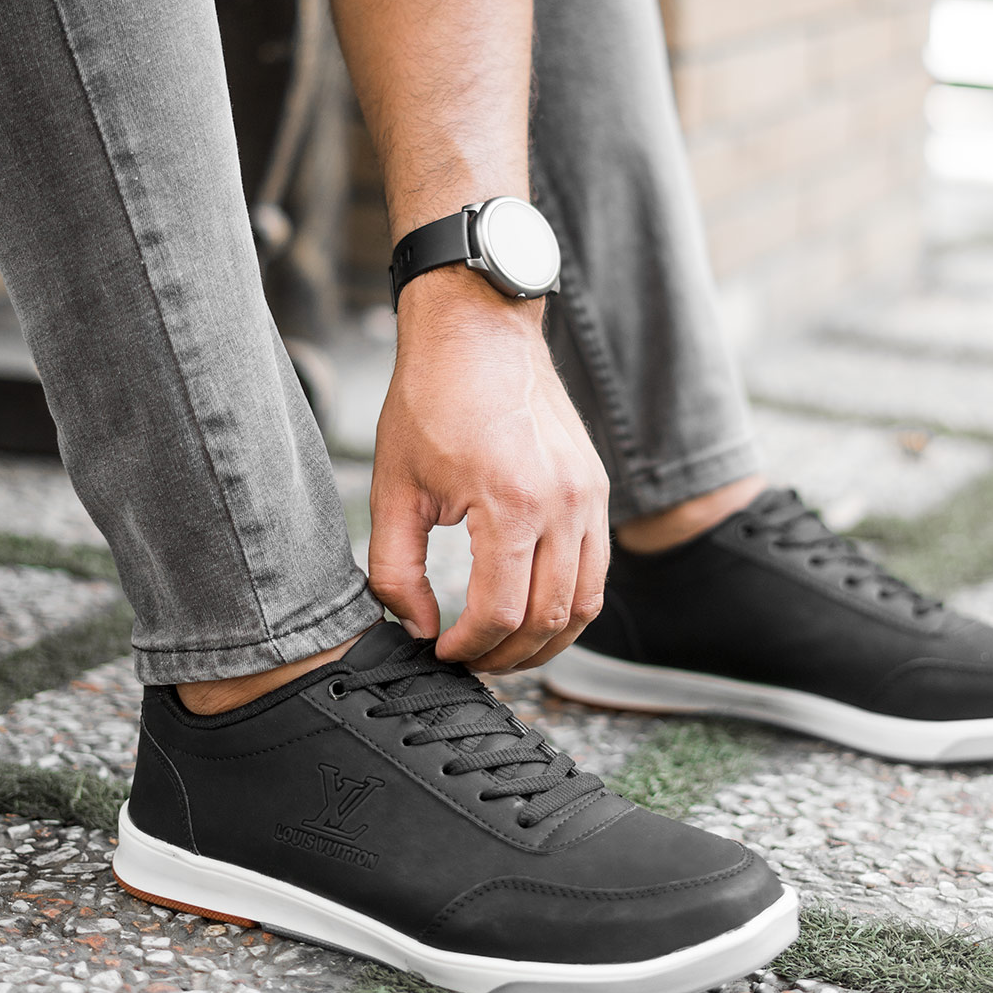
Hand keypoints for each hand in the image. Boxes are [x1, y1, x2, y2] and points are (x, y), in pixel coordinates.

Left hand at [368, 269, 609, 672]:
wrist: (480, 331)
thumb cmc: (431, 400)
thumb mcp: (394, 489)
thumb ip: (395, 571)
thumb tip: (417, 627)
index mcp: (509, 504)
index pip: (500, 613)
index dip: (468, 649)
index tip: (441, 652)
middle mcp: (562, 505)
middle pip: (549, 619)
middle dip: (507, 656)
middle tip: (472, 661)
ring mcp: (588, 497)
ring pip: (585, 604)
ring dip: (547, 641)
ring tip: (506, 649)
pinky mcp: (597, 489)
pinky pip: (598, 569)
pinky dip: (570, 603)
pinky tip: (535, 609)